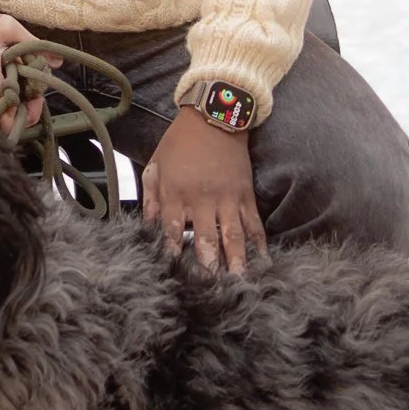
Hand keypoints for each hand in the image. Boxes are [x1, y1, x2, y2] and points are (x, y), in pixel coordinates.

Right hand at [0, 9, 42, 131]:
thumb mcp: (6, 26)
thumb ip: (34, 45)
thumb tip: (57, 63)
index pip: (10, 122)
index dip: (28, 116)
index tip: (35, 99)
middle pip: (5, 124)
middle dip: (22, 111)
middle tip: (29, 91)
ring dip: (9, 107)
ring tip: (16, 85)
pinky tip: (1, 83)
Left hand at [141, 114, 267, 274]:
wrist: (214, 117)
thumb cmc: (179, 142)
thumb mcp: (155, 166)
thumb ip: (150, 200)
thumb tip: (144, 229)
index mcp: (176, 193)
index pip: (172, 231)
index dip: (173, 255)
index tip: (174, 276)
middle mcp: (202, 199)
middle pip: (207, 240)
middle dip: (209, 267)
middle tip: (212, 292)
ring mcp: (227, 198)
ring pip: (234, 236)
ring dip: (237, 263)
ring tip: (240, 286)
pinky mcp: (245, 195)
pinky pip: (253, 224)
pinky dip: (259, 245)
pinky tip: (263, 263)